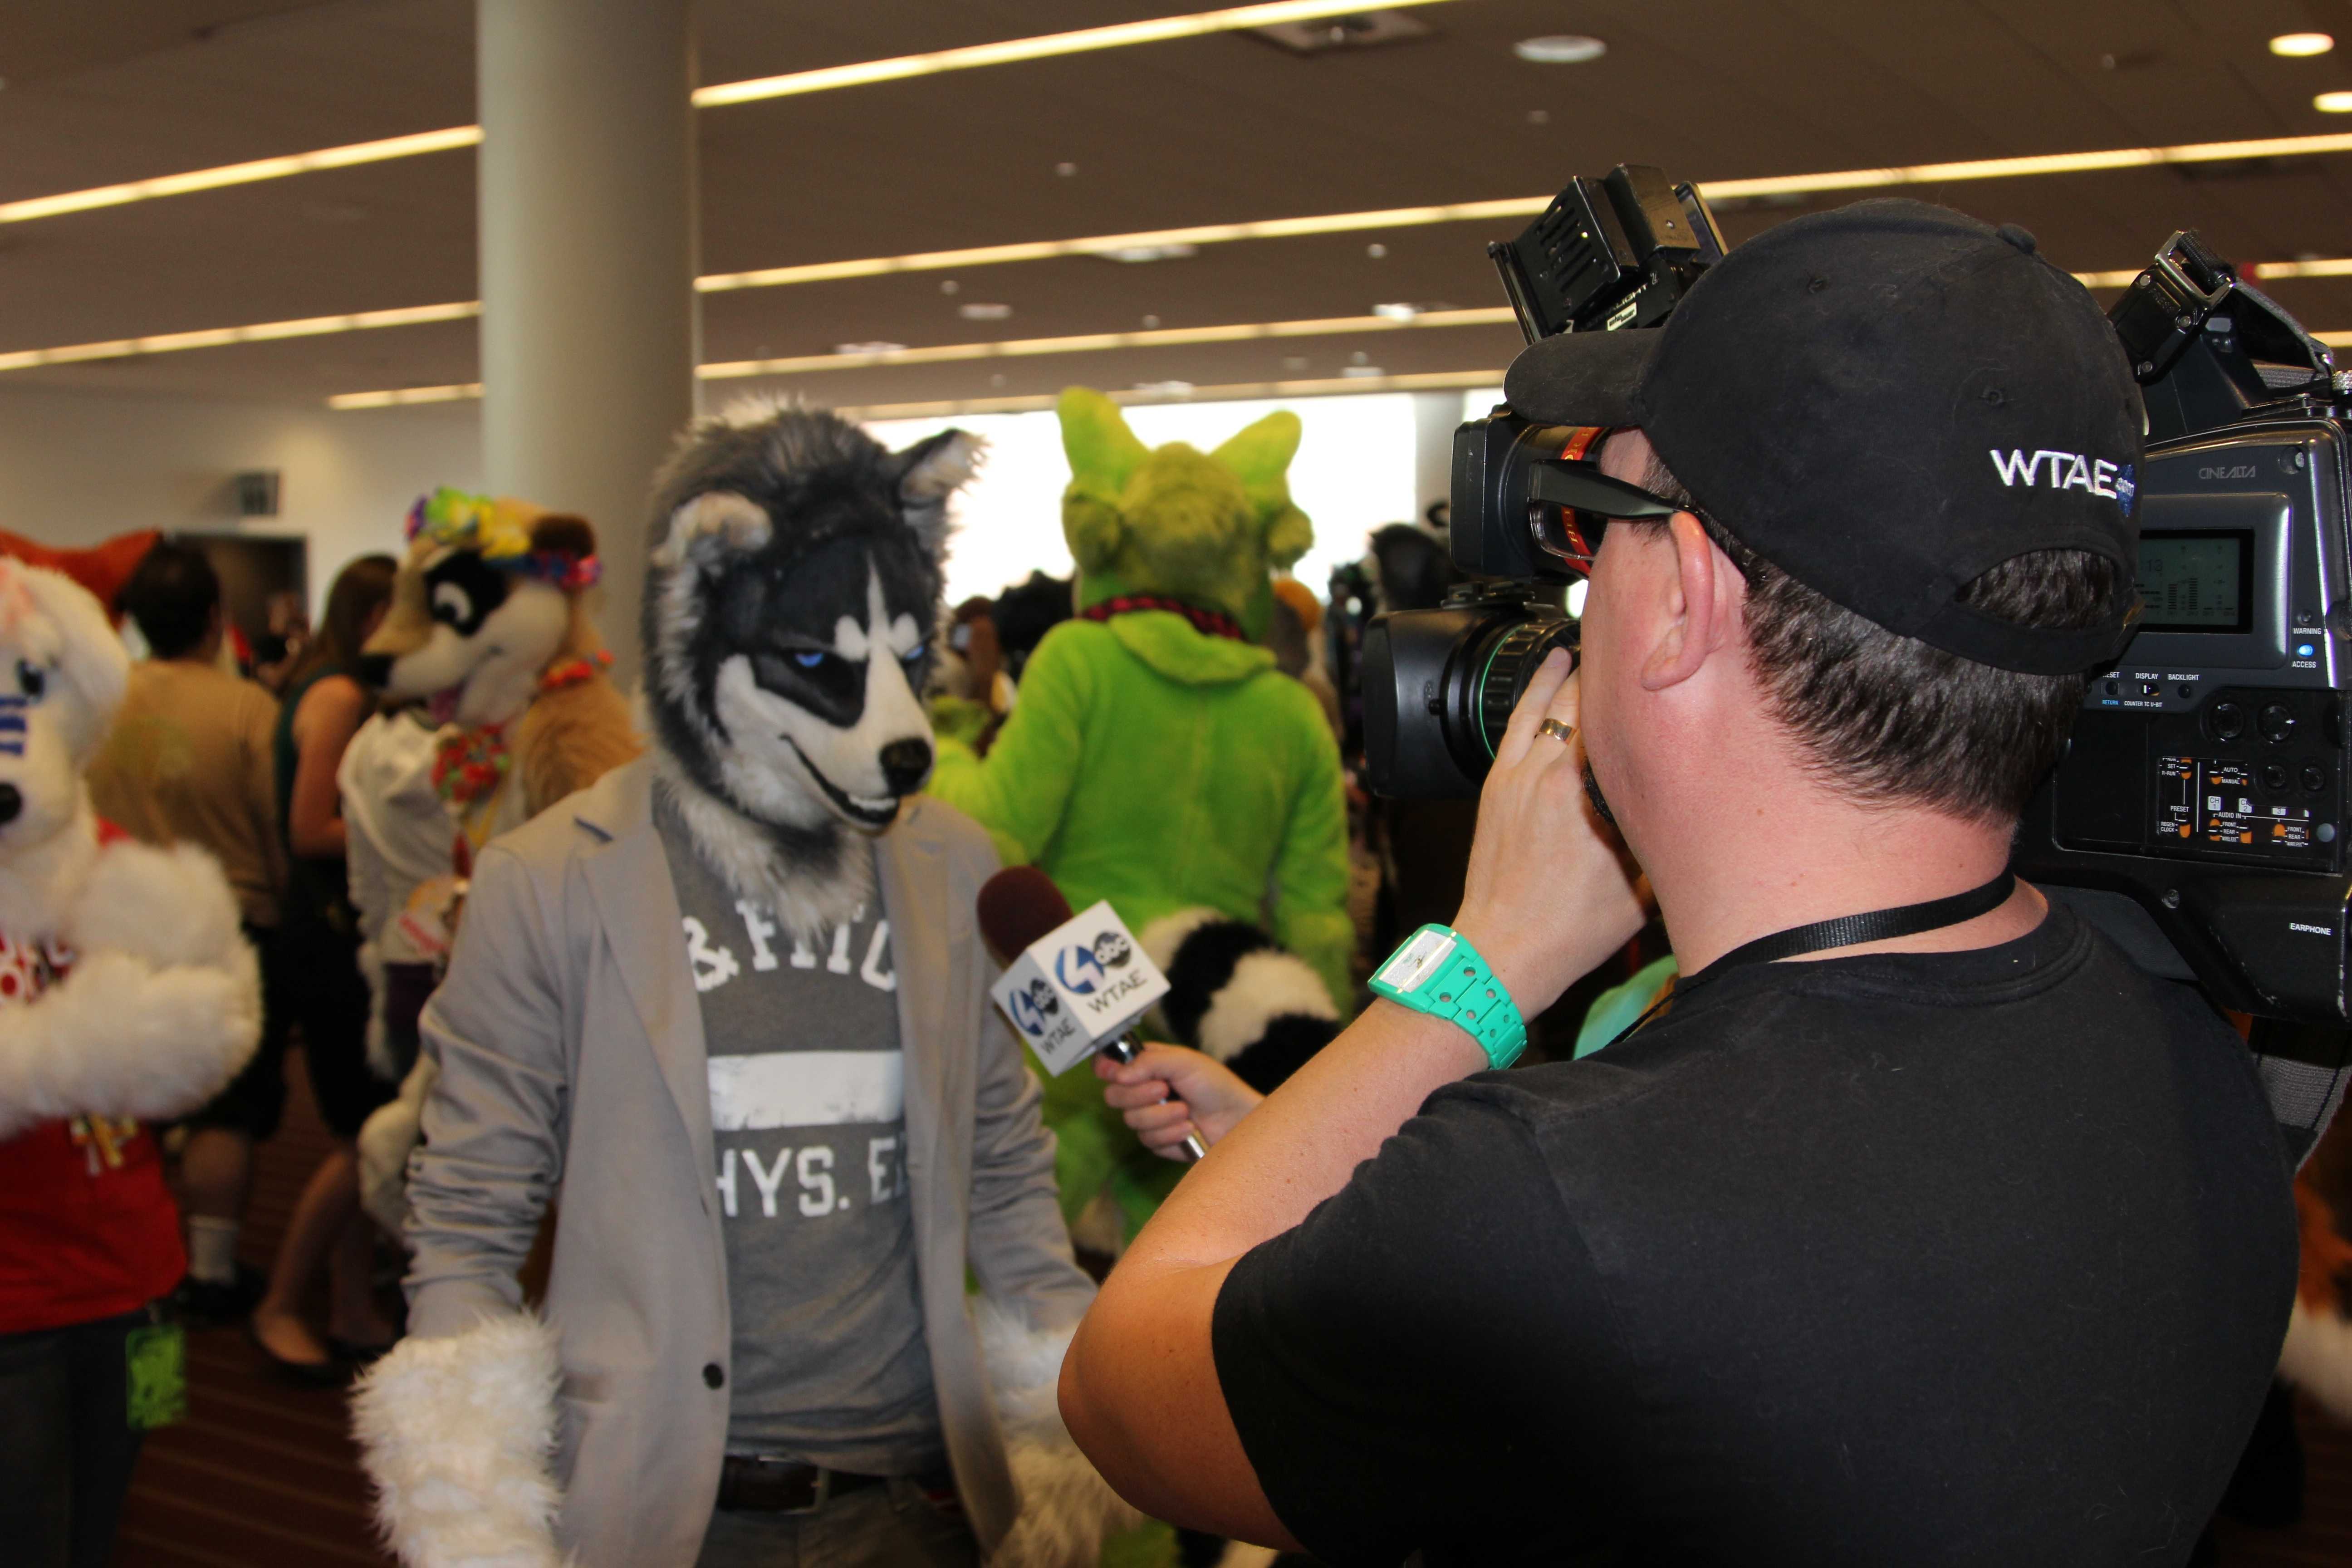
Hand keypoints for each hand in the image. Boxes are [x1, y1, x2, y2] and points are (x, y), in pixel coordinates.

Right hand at [1093, 1044, 1263, 1157]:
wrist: (1237, 1120)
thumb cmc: (1215, 1085)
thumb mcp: (1184, 1061)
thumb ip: (1150, 1061)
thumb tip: (1119, 1075)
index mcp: (1145, 1066)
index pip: (1108, 1066)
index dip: (1106, 1069)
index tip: (1118, 1074)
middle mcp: (1142, 1091)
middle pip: (1113, 1096)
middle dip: (1139, 1094)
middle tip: (1164, 1089)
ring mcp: (1148, 1118)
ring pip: (1131, 1121)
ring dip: (1161, 1116)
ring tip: (1186, 1110)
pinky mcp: (1158, 1142)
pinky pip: (1148, 1141)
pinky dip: (1170, 1134)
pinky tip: (1189, 1128)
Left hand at [1451, 649, 1646, 1017]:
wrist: (1505, 950)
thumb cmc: (1571, 929)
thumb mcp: (1643, 887)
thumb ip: (1665, 837)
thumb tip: (1693, 804)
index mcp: (1588, 791)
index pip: (1622, 717)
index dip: (1648, 686)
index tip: (1673, 663)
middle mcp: (1549, 772)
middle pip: (1587, 701)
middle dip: (1617, 672)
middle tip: (1647, 643)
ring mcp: (1518, 775)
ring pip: (1550, 703)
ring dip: (1577, 673)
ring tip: (1601, 642)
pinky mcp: (1497, 784)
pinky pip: (1519, 720)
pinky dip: (1538, 689)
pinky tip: (1555, 667)